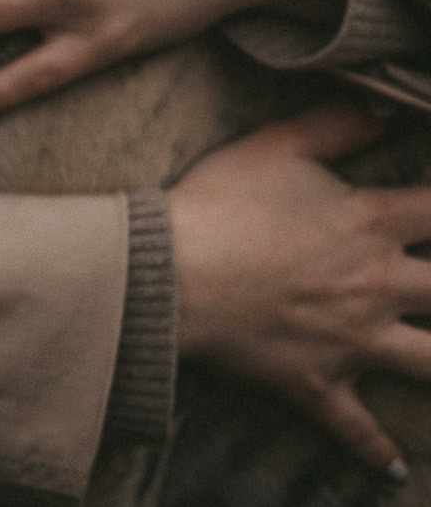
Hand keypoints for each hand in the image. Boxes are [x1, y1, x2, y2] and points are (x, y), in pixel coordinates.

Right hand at [169, 104, 430, 473]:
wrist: (168, 271)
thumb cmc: (216, 204)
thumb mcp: (273, 146)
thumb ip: (333, 124)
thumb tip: (377, 108)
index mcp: (370, 223)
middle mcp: (376, 284)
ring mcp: (352, 340)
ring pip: (430, 363)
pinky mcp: (317, 382)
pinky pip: (356, 426)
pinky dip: (376, 450)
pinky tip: (397, 466)